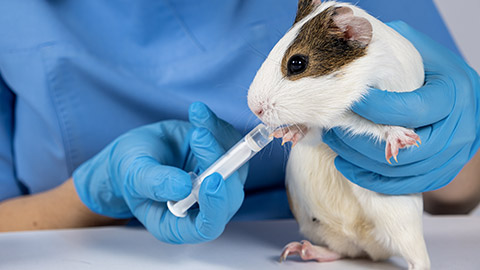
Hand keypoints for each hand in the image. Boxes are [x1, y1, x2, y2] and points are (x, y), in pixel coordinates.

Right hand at [73, 102, 246, 242]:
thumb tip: (183, 187)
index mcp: (179, 224)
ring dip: (218, 139)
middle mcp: (203, 207)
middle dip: (218, 163)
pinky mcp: (221, 161)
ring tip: (195, 119)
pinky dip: (218, 126)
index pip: (208, 227)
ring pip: (235, 166)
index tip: (212, 180)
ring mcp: (216, 184)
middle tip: (199, 136)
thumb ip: (156, 183)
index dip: (216, 207)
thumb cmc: (130, 171)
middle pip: (228, 195)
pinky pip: (231, 144)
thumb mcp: (135, 175)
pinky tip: (198, 114)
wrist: (135, 152)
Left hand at [322, 21, 479, 194]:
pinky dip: (372, 179)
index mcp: (455, 94)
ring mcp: (453, 155)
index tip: (347, 100)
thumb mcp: (423, 53)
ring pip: (402, 169)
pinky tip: (348, 165)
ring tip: (335, 144)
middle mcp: (460, 128)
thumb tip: (354, 41)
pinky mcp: (442, 172)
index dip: (374, 108)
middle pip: (405, 146)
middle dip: (361, 138)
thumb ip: (395, 49)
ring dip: (361, 160)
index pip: (410, 109)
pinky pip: (405, 186)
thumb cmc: (437, 74)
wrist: (461, 101)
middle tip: (333, 126)